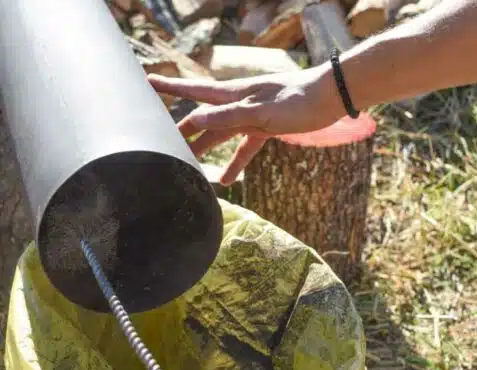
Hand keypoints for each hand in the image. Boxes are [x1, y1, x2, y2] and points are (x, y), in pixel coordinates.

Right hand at [148, 62, 344, 184]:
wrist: (330, 98)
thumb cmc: (297, 100)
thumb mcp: (260, 111)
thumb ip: (228, 117)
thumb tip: (195, 121)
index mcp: (232, 95)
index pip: (194, 90)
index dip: (170, 87)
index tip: (146, 82)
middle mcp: (237, 103)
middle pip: (202, 118)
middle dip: (182, 129)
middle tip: (161, 141)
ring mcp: (250, 116)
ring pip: (219, 134)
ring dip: (204, 149)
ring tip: (186, 165)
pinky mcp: (265, 128)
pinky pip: (244, 147)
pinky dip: (235, 163)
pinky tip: (228, 181)